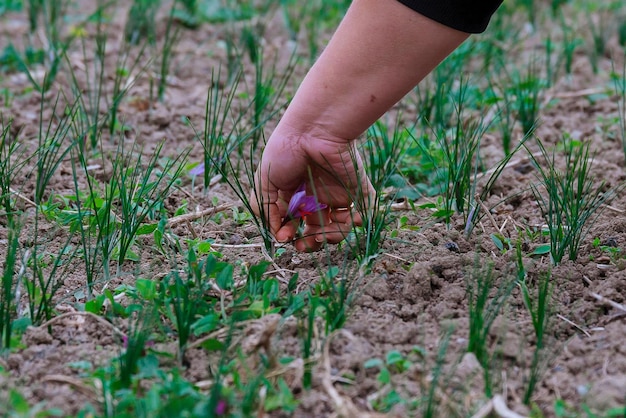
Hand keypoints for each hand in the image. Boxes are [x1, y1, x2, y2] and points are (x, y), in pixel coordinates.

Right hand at [250, 131, 372, 251]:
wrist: (312, 130)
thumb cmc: (285, 151)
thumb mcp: (265, 180)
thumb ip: (266, 209)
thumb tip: (275, 234)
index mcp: (296, 195)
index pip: (295, 224)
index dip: (290, 234)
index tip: (284, 236)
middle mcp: (317, 197)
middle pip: (317, 230)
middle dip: (310, 243)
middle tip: (303, 245)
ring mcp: (338, 194)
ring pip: (339, 228)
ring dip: (330, 238)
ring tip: (321, 235)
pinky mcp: (357, 189)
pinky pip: (363, 213)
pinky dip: (358, 222)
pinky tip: (347, 221)